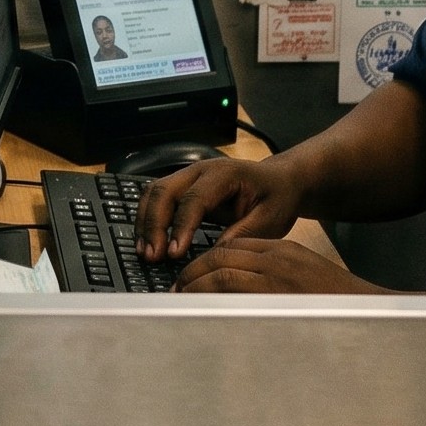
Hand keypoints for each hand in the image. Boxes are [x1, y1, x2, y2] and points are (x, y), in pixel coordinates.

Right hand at [134, 156, 304, 260]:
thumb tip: (215, 254)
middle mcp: (201, 170)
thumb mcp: (270, 219)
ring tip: (145, 252)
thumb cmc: (277, 196)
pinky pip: (156, 199)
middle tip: (152, 255)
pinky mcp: (183, 187)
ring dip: (145, 222)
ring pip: (154, 193)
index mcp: (224, 174)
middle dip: (153, 224)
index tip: (175, 253)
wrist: (279, 180)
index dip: (181, 227)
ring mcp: (189, 176)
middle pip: (164, 191)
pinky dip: (148, 219)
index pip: (194, 199)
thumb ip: (242, 234)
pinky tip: (148, 242)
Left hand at [173, 236, 382, 294]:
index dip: (206, 261)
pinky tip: (199, 306)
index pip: (232, 247)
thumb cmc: (339, 303)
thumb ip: (273, 280)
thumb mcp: (303, 280)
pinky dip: (211, 295)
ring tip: (181, 297)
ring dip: (196, 283)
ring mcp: (277, 274)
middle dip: (194, 271)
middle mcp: (277, 257)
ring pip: (222, 270)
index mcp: (283, 250)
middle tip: (178, 286)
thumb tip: (240, 294)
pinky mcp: (278, 292)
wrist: (374, 311)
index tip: (192, 275)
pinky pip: (233, 287)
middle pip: (222, 255)